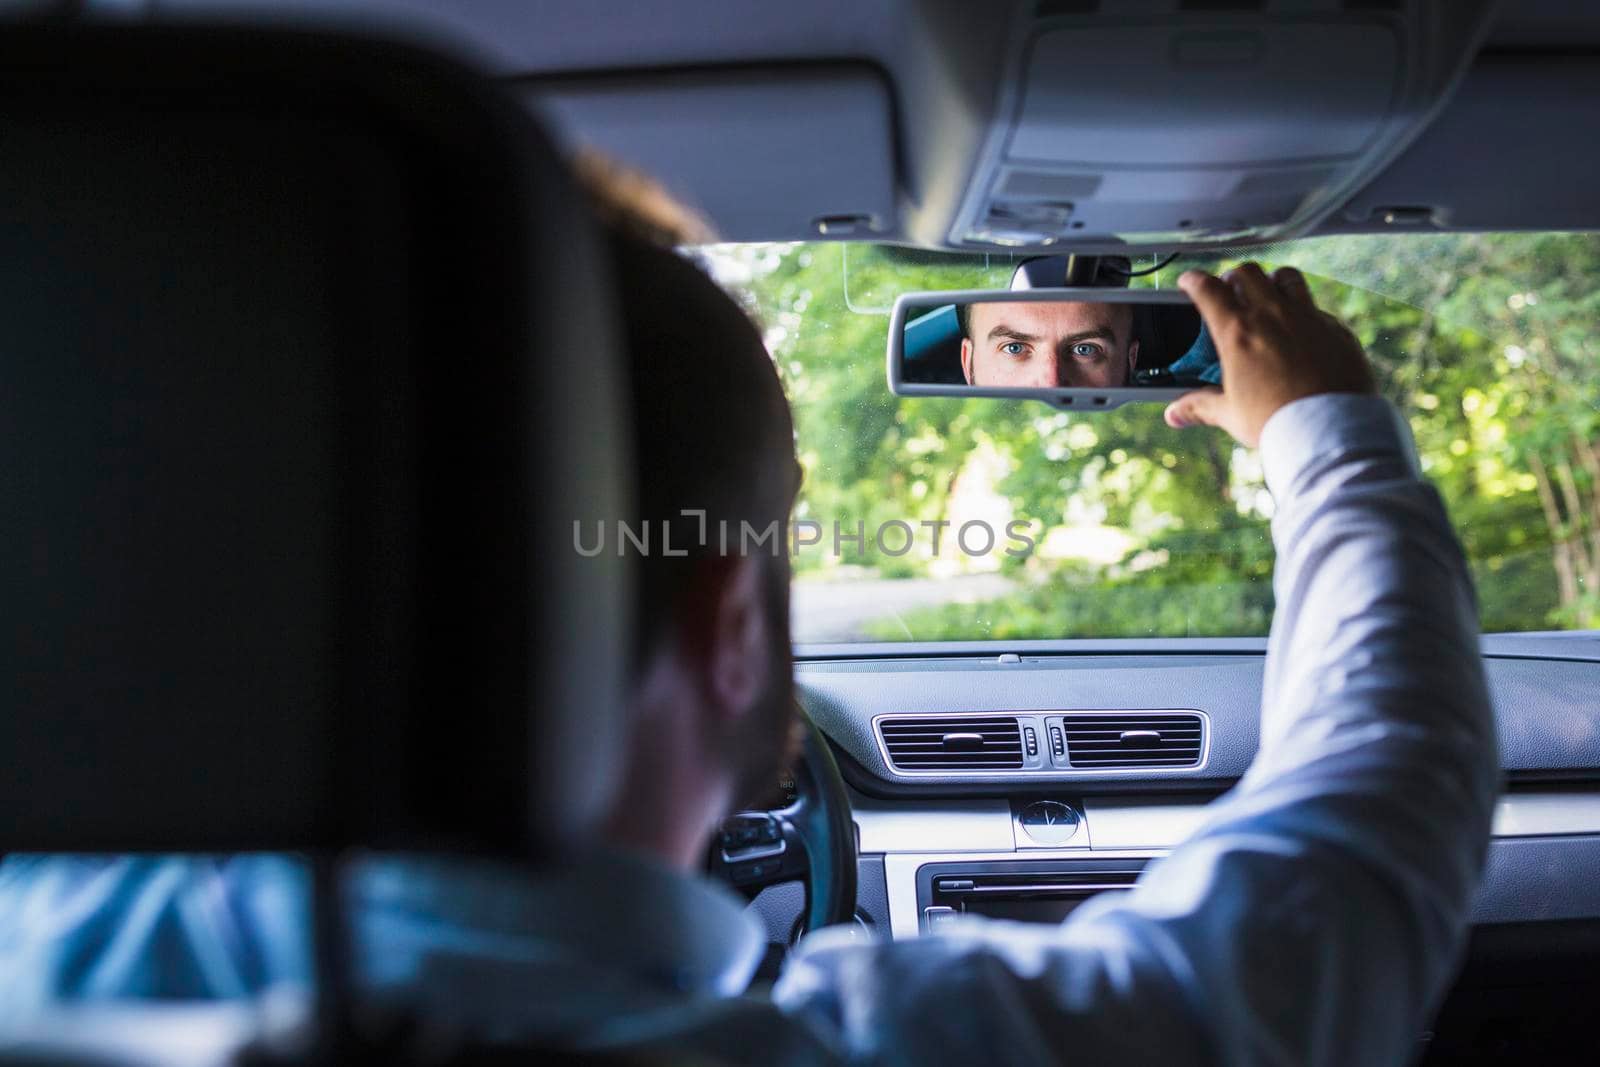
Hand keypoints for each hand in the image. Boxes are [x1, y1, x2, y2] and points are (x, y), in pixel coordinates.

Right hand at [1163, 264, 1374, 446]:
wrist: (1328, 430)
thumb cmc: (1276, 422)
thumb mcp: (1230, 414)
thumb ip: (1200, 407)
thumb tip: (1175, 414)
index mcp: (1238, 333)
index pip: (1208, 290)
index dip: (1194, 280)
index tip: (1190, 281)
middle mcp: (1273, 316)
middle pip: (1247, 273)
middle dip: (1233, 276)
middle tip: (1229, 289)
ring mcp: (1308, 318)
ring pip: (1287, 277)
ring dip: (1272, 280)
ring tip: (1268, 294)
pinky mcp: (1337, 329)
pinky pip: (1317, 308)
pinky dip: (1304, 312)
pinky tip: (1301, 331)